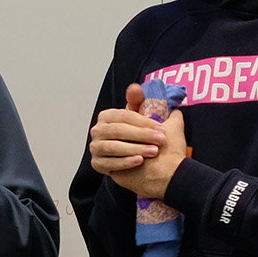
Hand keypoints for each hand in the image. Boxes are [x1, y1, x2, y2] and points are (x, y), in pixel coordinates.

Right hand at [90, 83, 188, 198]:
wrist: (157, 168)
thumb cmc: (153, 142)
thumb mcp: (153, 119)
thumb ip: (145, 101)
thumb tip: (135, 88)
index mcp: (109, 116)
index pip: (124, 116)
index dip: (143, 122)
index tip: (160, 128)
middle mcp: (99, 131)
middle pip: (117, 130)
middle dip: (141, 136)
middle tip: (159, 140)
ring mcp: (96, 148)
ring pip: (113, 147)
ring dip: (135, 149)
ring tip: (152, 152)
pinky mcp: (98, 164)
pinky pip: (110, 163)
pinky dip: (125, 162)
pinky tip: (139, 161)